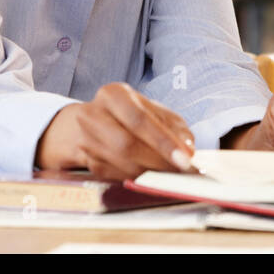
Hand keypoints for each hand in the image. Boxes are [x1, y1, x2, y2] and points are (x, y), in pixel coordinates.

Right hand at [35, 82, 194, 179]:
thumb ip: (173, 127)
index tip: (185, 157)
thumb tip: (187, 150)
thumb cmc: (130, 115)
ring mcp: (85, 140)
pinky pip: (114, 176)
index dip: (163, 141)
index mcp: (114, 95)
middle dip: (158, 161)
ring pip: (120, 164)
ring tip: (171, 174)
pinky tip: (151, 177)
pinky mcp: (86, 162)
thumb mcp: (153, 111)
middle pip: (126, 144)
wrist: (88, 125)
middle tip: (181, 170)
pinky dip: (137, 179)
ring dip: (149, 173)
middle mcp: (93, 115)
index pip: (140, 119)